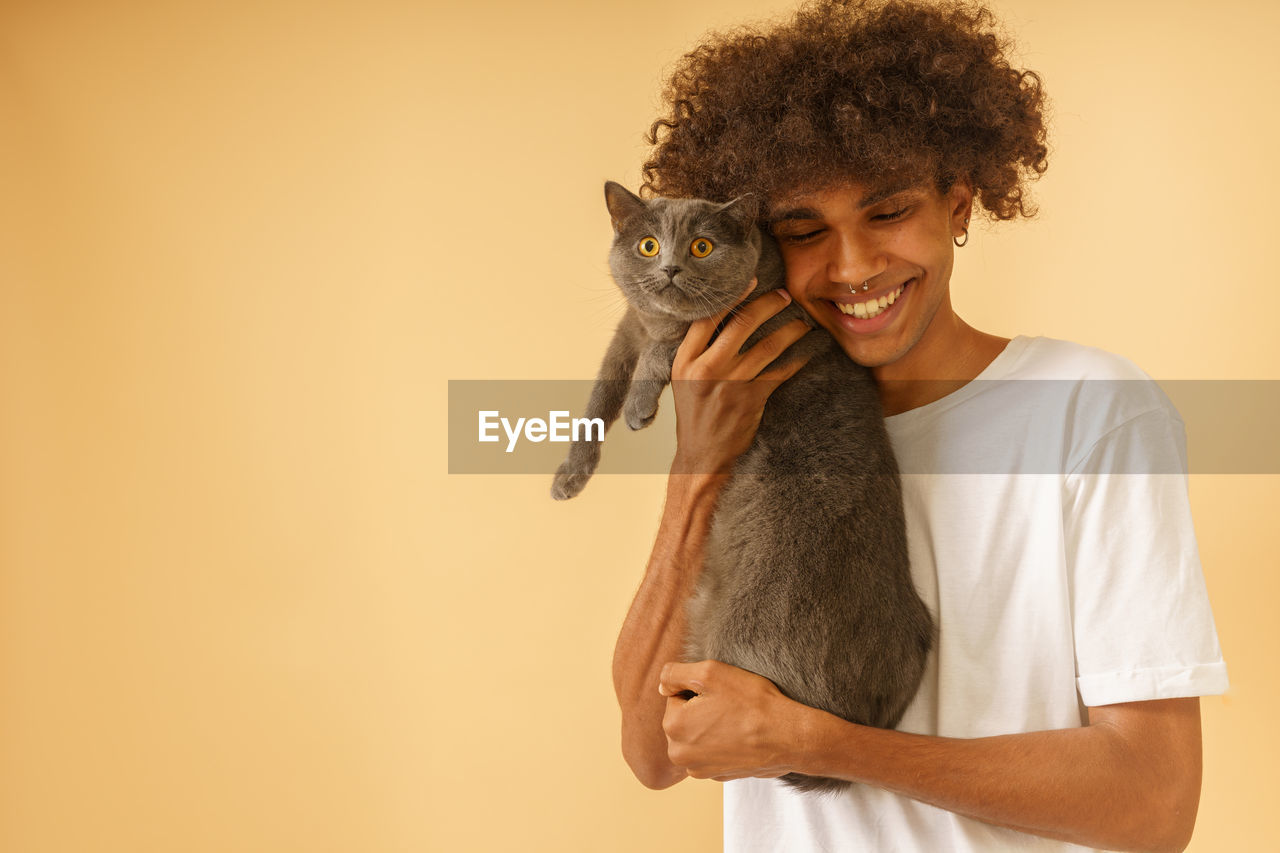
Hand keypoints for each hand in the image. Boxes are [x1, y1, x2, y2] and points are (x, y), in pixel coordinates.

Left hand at [659, 659, 809, 781]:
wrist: (788, 737)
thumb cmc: (751, 703)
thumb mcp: (709, 672)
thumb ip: (674, 674)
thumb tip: (663, 686)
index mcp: (673, 727)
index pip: (676, 696)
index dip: (699, 690)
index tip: (721, 694)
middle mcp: (679, 753)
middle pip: (684, 718)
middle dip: (701, 709)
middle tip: (730, 706)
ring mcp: (699, 769)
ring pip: (697, 735)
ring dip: (711, 726)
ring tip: (736, 721)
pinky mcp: (717, 776)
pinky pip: (712, 751)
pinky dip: (723, 743)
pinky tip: (741, 737)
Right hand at [669, 284, 810, 474]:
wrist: (702, 455)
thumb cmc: (695, 415)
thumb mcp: (684, 380)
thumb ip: (698, 353)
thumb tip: (723, 322)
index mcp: (685, 361)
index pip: (707, 319)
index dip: (731, 297)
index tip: (751, 281)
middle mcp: (706, 369)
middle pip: (741, 325)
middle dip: (767, 304)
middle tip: (785, 295)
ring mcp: (730, 384)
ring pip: (767, 346)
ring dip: (790, 330)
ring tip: (803, 321)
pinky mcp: (751, 399)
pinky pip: (780, 372)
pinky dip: (797, 360)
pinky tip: (808, 352)